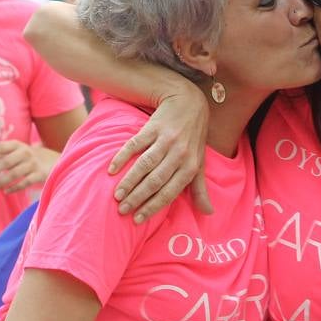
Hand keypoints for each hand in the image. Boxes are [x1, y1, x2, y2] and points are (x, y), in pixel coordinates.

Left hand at [0, 141, 49, 192]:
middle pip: (5, 162)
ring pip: (13, 174)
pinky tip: (6, 192)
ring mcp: (33, 164)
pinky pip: (24, 183)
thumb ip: (1, 155)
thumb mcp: (18, 151)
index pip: (1, 147)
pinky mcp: (39, 174)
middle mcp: (25, 152)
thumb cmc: (30, 157)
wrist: (55, 161)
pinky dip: (14, 188)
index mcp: (17, 145)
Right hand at [108, 89, 210, 222]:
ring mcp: (165, 139)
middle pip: (155, 180)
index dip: (153, 207)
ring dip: (129, 181)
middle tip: (122, 210)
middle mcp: (179, 154)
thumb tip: (208, 213)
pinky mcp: (153, 127)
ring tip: (116, 195)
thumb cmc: (194, 137)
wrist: (189, 101)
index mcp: (190, 166)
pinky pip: (135, 144)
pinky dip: (122, 157)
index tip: (137, 219)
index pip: (169, 192)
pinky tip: (112, 170)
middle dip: (138, 198)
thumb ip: (200, 188)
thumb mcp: (200, 162)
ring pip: (145, 164)